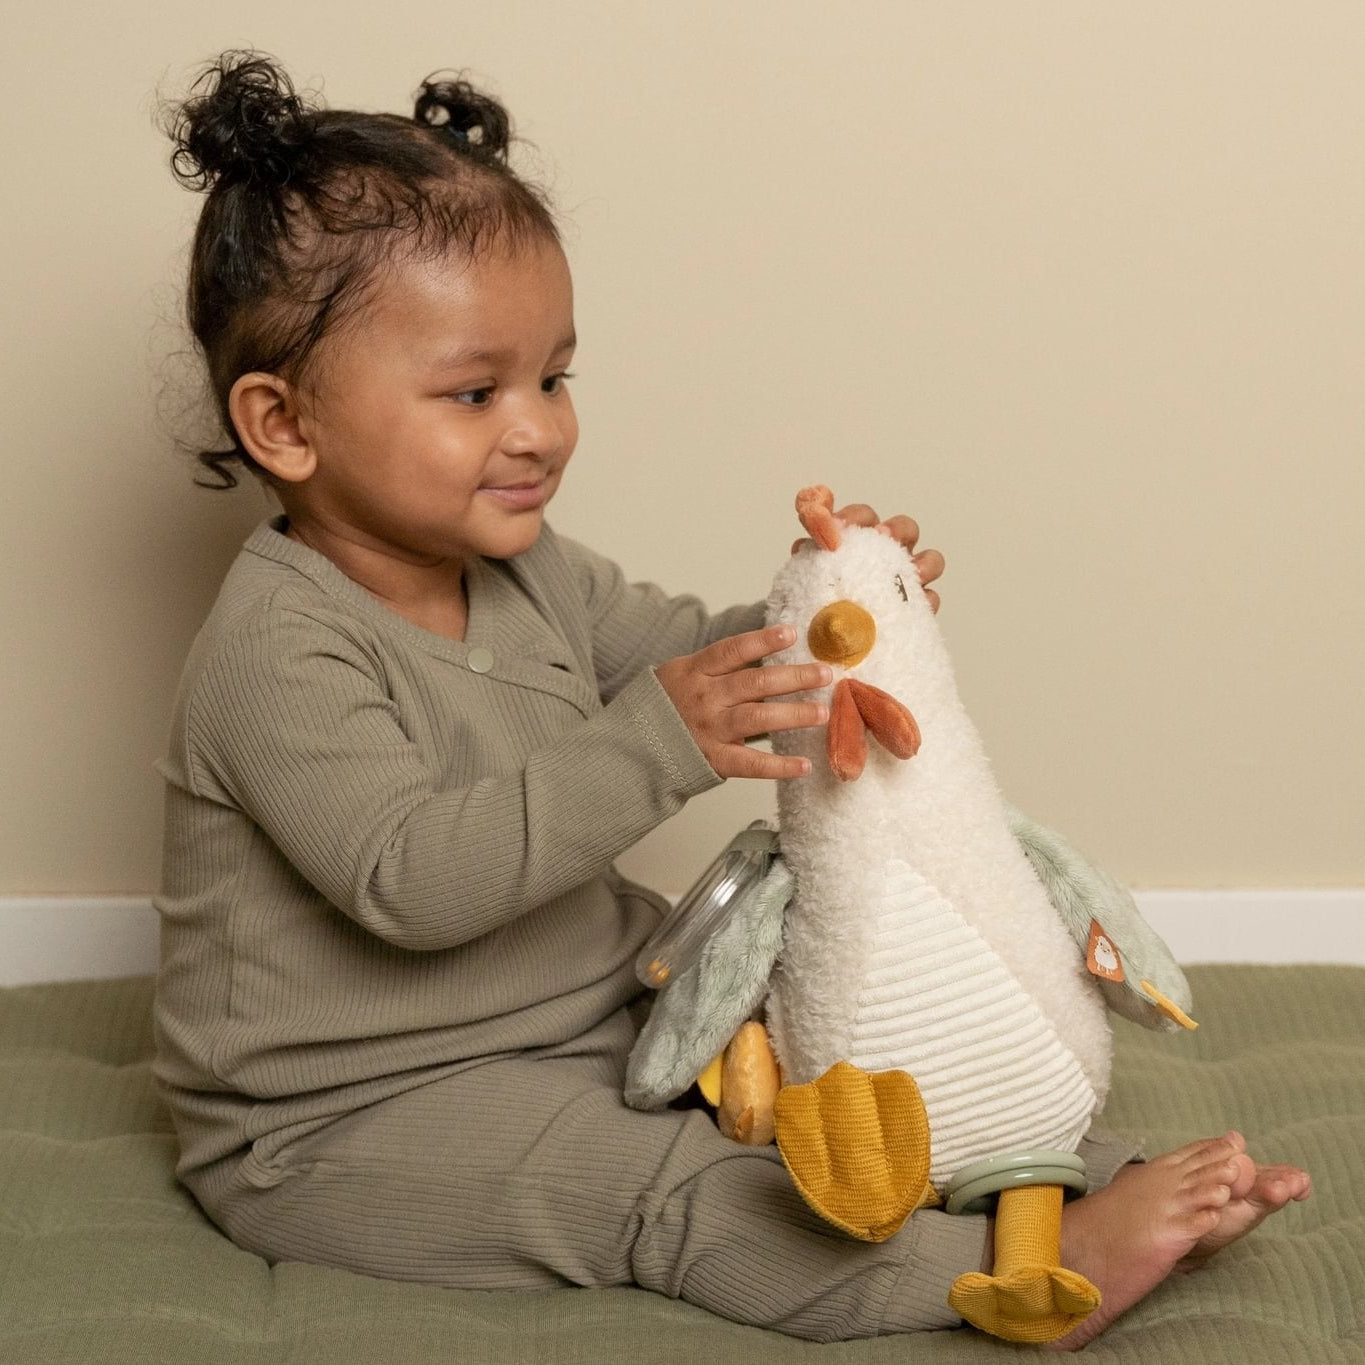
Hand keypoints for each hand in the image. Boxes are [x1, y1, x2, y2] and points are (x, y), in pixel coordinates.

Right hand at [655, 626, 832, 778]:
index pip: (732, 651)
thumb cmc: (666, 705)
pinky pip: (751, 764)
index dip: (762, 641)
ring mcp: (710, 729)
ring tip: (823, 712)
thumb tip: (766, 650)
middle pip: (754, 683)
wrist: (632, 745)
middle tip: (825, 673)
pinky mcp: (714, 759)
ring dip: (794, 714)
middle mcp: (705, 697)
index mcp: (695, 670)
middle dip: (794, 677)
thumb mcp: (681, 672)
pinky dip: (779, 766)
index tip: (792, 633)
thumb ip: (717, 665)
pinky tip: (804, 764)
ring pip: (758, 718)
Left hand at [792, 502, 945, 613]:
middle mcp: (888, 554)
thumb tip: (802, 544)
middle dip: (897, 529)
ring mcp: (907, 580)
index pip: (864, 517)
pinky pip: (932, 598)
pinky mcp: (918, 608)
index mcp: (861, 540)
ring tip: (913, 573)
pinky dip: (927, 599)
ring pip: (931, 560)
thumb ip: (807, 554)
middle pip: (905, 528)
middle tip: (883, 536)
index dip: (854, 516)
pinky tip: (917, 605)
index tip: (839, 526)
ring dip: (924, 563)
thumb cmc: (821, 600)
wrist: (826, 637)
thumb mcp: (808, 573)